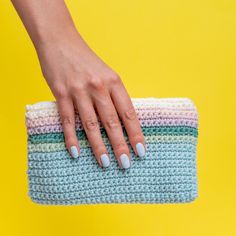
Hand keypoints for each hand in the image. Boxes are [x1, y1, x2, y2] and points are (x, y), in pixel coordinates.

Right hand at [36, 32, 145, 168]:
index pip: (128, 113)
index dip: (136, 133)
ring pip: (91, 124)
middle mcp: (99, 87)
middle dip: (120, 145)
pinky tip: (76, 152)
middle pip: (112, 121)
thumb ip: (114, 95)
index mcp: (114, 82)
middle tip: (126, 164)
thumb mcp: (107, 74)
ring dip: (98, 146)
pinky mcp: (61, 93)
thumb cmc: (86, 61)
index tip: (141, 150)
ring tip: (105, 163)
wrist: (60, 41)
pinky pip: (67, 120)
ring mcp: (79, 91)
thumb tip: (123, 120)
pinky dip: (71, 137)